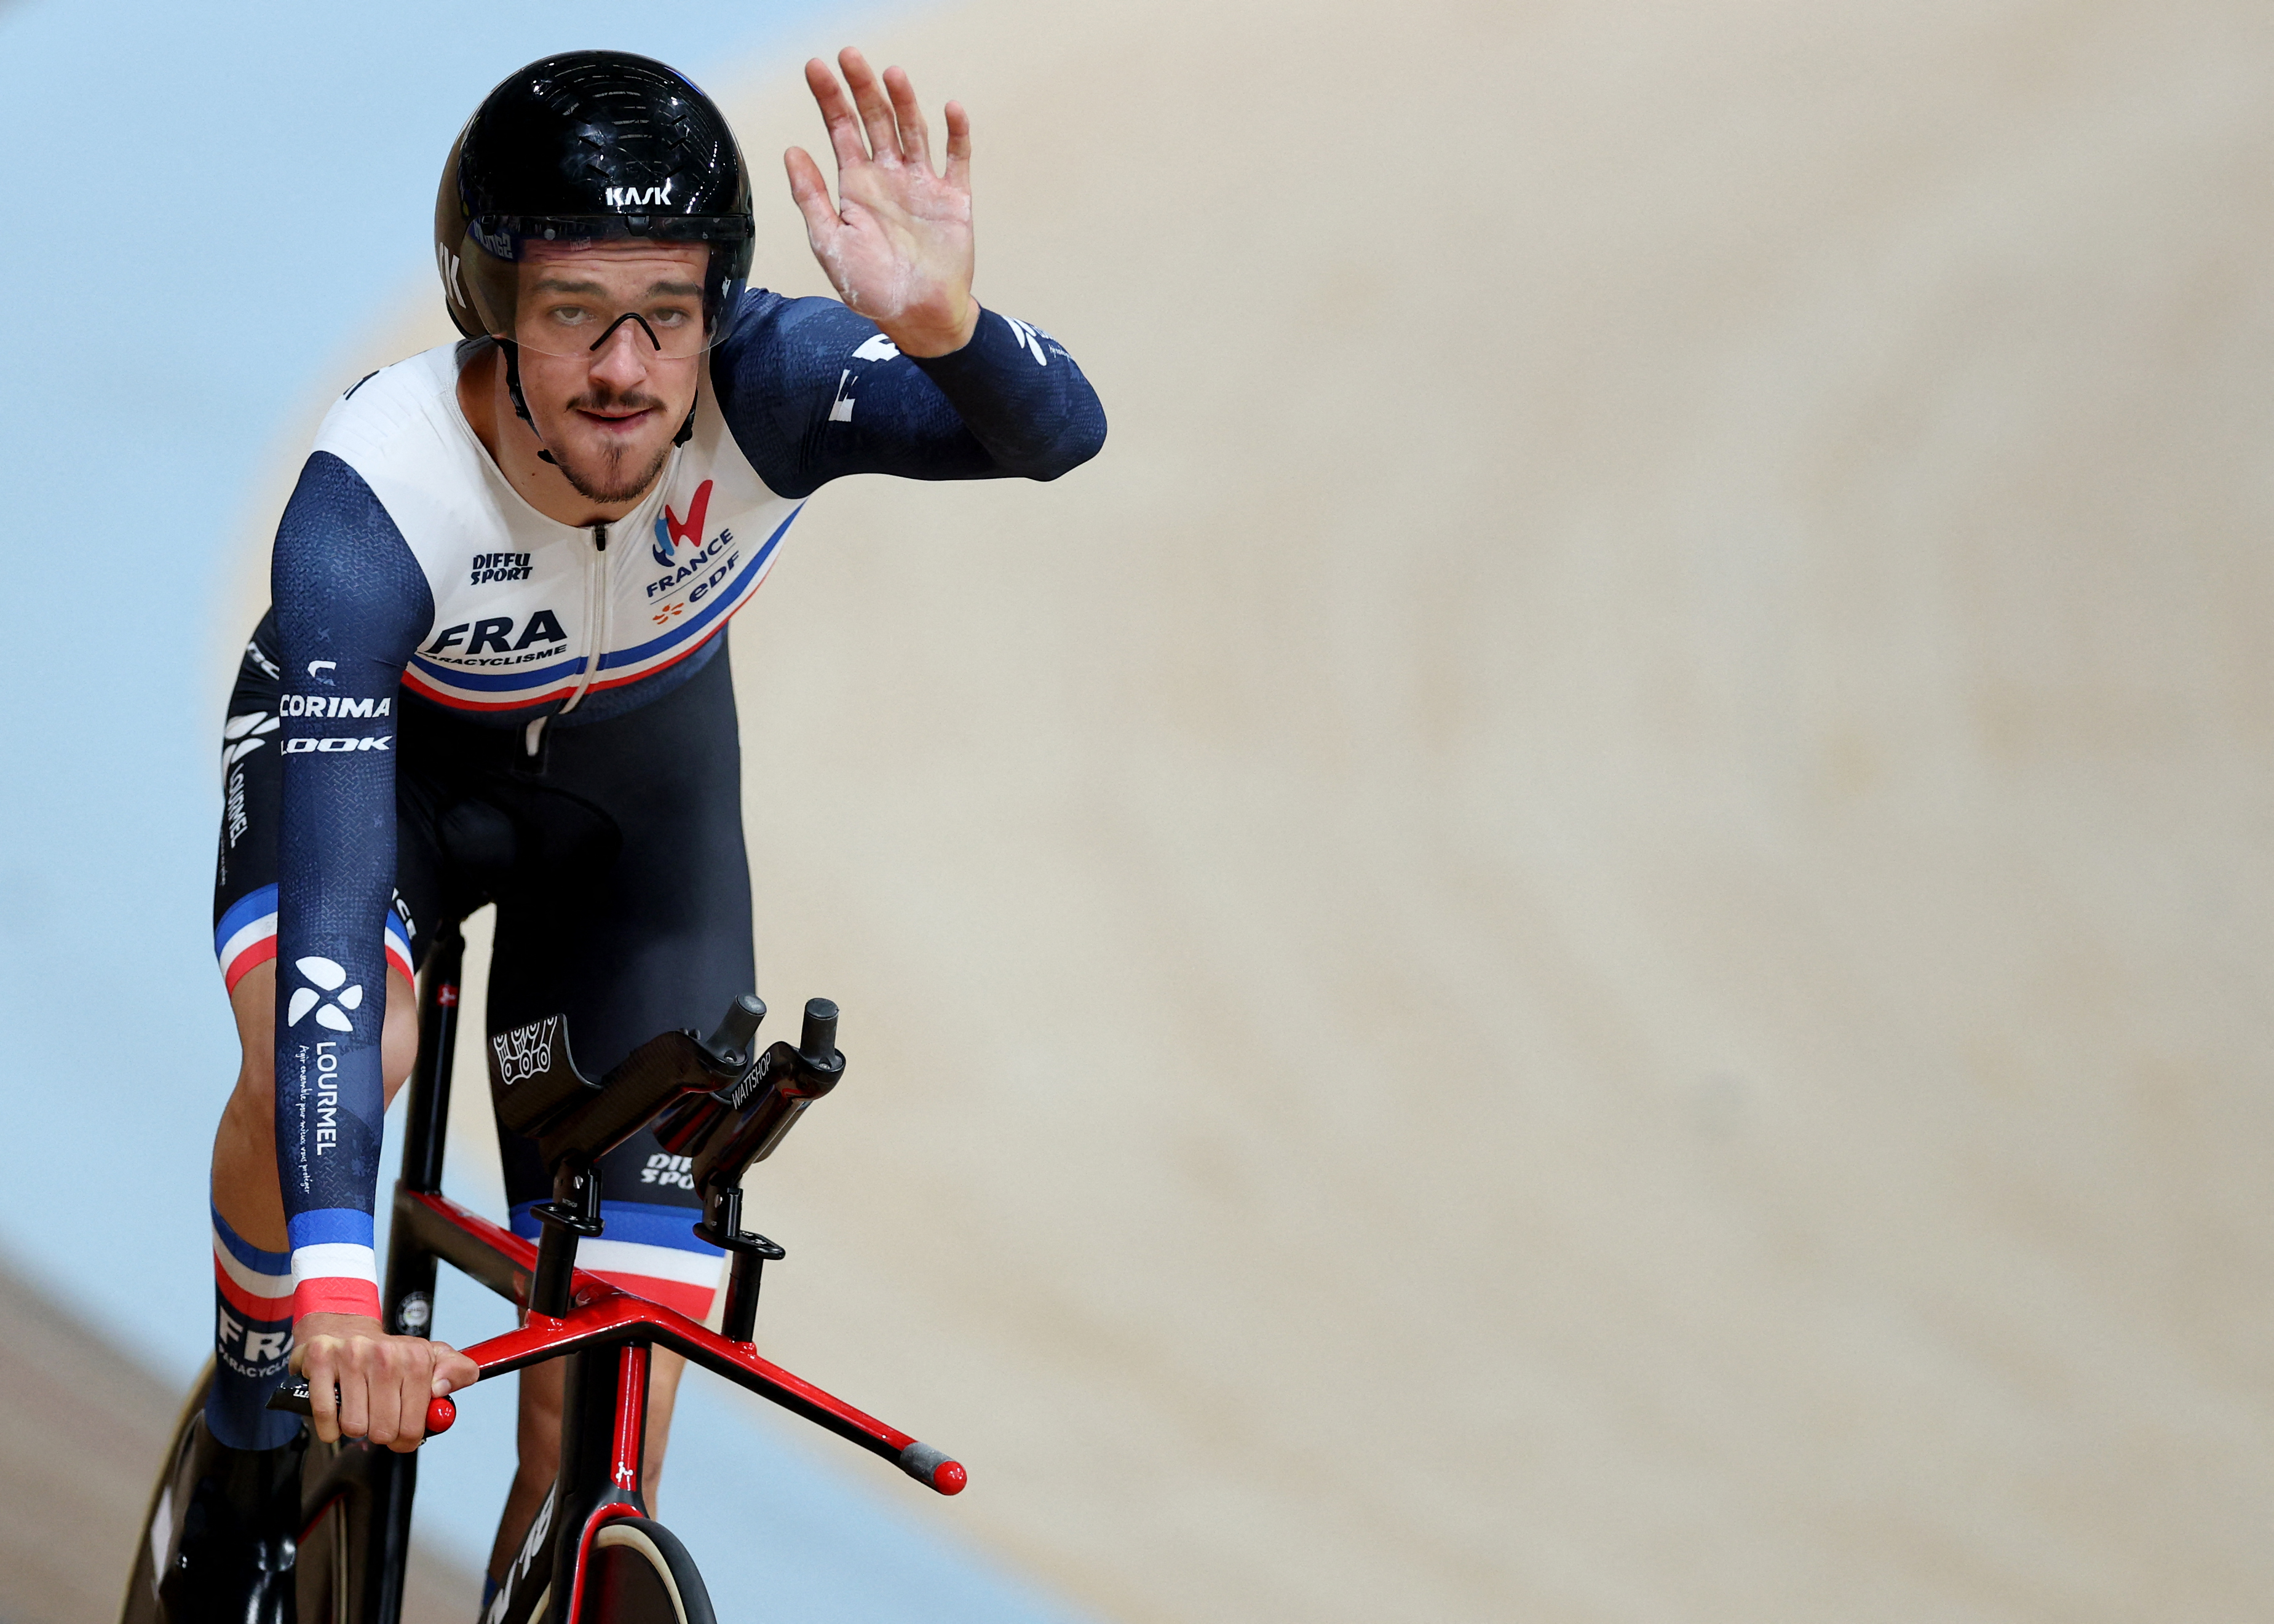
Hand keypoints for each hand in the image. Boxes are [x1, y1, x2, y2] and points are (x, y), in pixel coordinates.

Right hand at [291, 1312, 477, 1452]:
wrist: (346, 1329)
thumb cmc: (389, 1354)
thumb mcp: (433, 1357)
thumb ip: (458, 1372)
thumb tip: (444, 1389)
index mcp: (416, 1357)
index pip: (414, 1424)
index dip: (407, 1439)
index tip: (402, 1435)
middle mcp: (385, 1354)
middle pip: (383, 1430)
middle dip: (381, 1434)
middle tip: (379, 1420)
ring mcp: (351, 1355)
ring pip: (354, 1426)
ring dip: (355, 1427)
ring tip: (360, 1410)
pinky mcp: (321, 1359)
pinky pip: (325, 1414)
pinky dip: (329, 1426)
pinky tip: (337, 1416)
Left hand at [786, 48, 977, 357]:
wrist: (918, 317)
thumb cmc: (871, 288)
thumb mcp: (829, 243)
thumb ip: (810, 197)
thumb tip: (791, 151)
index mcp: (856, 185)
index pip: (840, 130)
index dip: (828, 98)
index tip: (816, 67)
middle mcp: (888, 177)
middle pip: (875, 120)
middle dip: (862, 88)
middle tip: (850, 56)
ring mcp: (922, 185)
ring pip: (913, 131)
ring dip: (904, 102)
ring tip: (892, 75)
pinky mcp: (953, 199)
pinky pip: (957, 159)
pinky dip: (956, 134)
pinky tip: (950, 109)